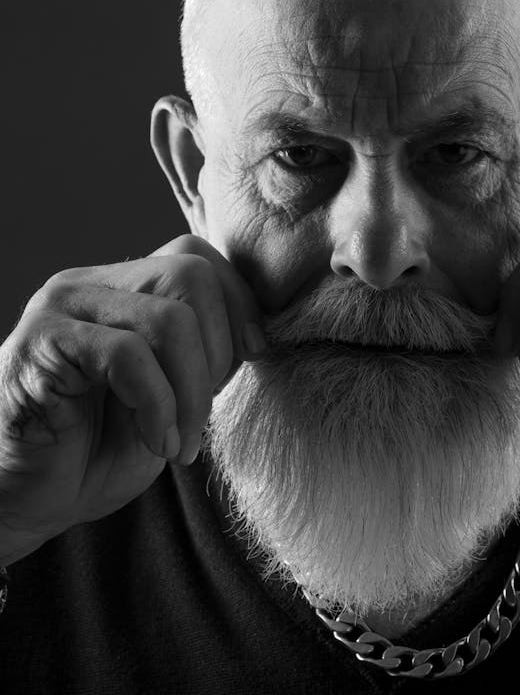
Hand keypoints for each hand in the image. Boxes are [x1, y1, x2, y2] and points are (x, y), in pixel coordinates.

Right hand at [0, 235, 262, 564]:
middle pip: (190, 273)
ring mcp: (61, 308)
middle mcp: (90, 284)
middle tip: (203, 416)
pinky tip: (157, 443)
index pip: (196, 254)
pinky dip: (158, 406)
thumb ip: (203, 353)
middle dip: (218, 351)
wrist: (24, 504)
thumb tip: (256, 334)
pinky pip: (127, 356)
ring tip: (181, 442)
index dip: (238, 303)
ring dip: (191, 392)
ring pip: (168, 318)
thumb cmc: (99, 450)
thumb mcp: (172, 394)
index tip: (253, 358)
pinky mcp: (42, 344)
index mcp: (123, 287)